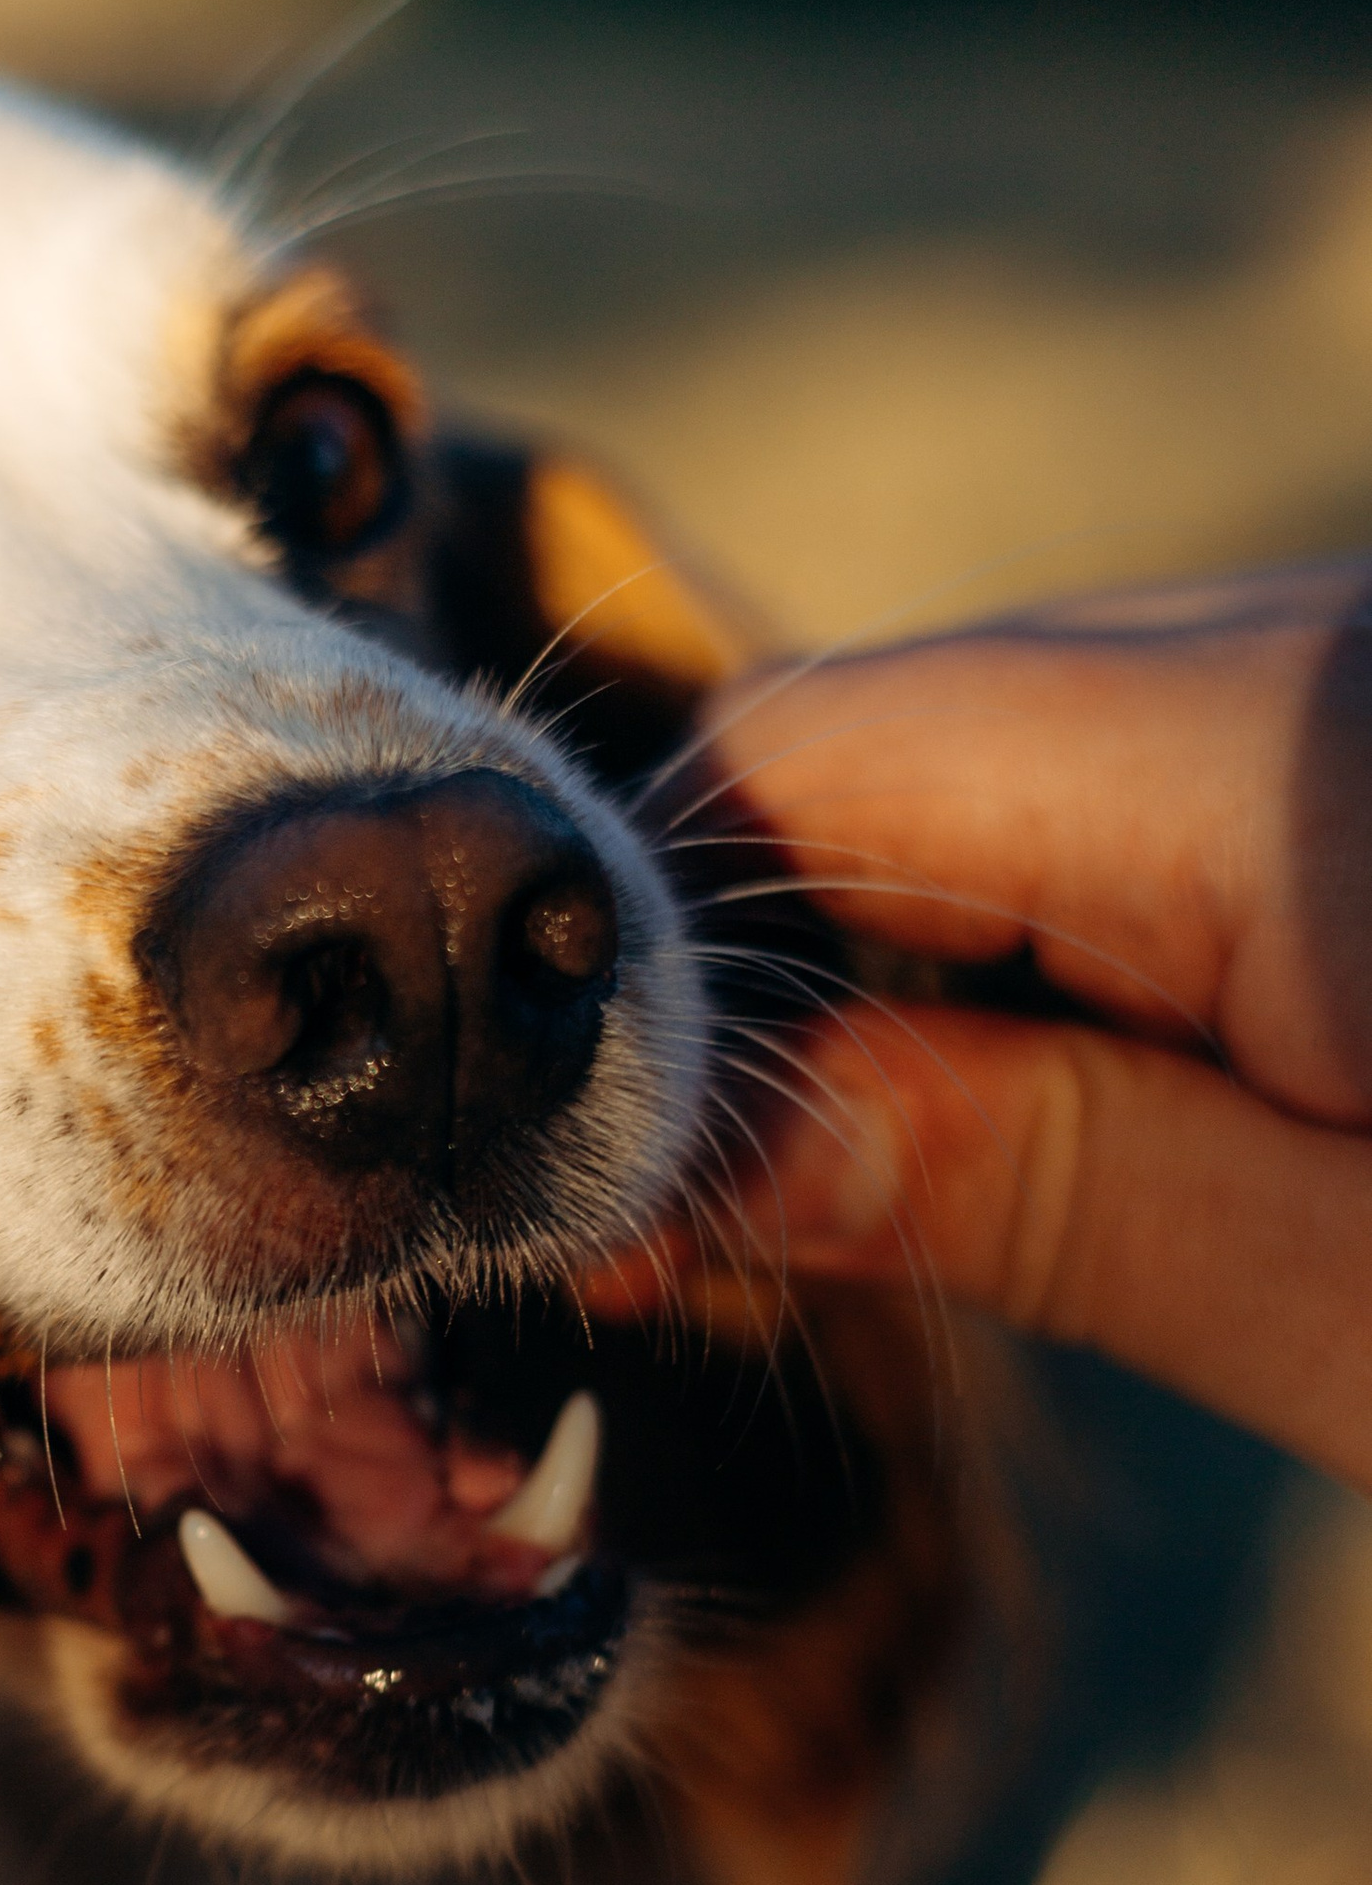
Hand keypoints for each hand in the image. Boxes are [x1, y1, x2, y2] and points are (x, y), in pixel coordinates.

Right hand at [678, 567, 1371, 1485]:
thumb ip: (1039, 1190)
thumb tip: (691, 1147)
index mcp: (1289, 749)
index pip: (803, 761)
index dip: (643, 970)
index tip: (592, 1199)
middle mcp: (1320, 638)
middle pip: (892, 740)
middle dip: (757, 984)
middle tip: (683, 1246)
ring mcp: (1353, 674)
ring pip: (1009, 767)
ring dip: (899, 981)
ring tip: (848, 1208)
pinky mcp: (1369, 742)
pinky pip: (1148, 796)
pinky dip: (1050, 954)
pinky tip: (1037, 1120)